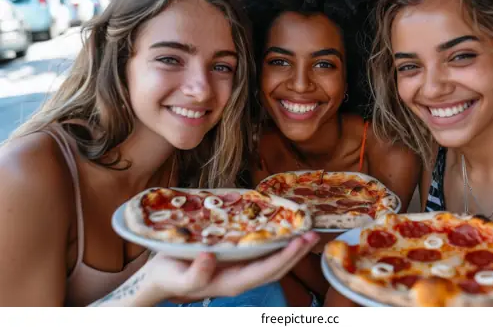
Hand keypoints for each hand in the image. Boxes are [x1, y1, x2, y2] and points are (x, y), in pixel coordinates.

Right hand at [145, 232, 319, 302]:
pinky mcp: (236, 260)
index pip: (265, 271)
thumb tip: (211, 258)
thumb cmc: (169, 277)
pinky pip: (261, 253)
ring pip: (272, 262)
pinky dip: (276, 242)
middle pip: (276, 268)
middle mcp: (241, 278)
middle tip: (313, 233)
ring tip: (306, 231)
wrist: (159, 278)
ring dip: (291, 248)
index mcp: (231, 283)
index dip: (283, 258)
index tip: (299, 241)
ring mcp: (240, 270)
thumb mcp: (178, 278)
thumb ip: (195, 275)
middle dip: (296, 253)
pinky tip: (282, 229)